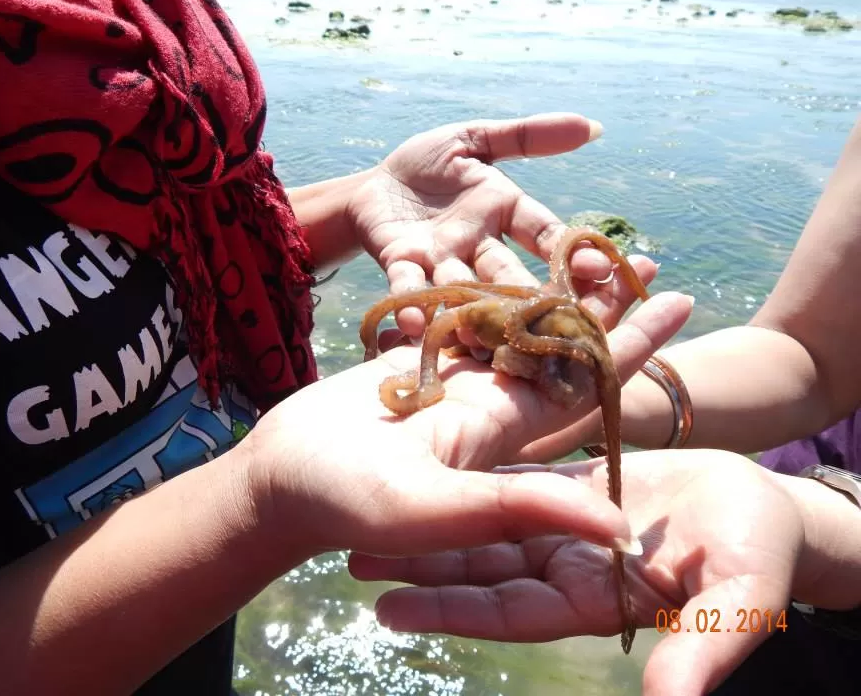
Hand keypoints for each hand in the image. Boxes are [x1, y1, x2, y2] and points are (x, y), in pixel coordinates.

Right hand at [243, 291, 689, 561]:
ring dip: (553, 289)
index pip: (585, 386)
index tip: (678, 301)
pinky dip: (488, 289)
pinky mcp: (413, 365)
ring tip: (588, 246)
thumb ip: (520, 510)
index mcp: (501, 436)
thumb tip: (618, 531)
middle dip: (608, 310)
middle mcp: (486, 409)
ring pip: (514, 329)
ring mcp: (449, 385)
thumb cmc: (345, 502)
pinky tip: (510, 256)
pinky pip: (461, 320)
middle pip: (561, 351)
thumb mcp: (434, 510)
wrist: (282, 481)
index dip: (633, 347)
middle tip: (648, 259)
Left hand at [347, 450, 804, 695]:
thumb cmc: (759, 551)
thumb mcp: (737, 599)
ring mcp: (563, 533)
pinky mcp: (569, 493)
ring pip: (485, 529)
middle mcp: (567, 570)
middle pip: (480, 572)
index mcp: (594, 600)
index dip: (451, 610)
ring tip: (373, 522)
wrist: (765, 505)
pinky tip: (431, 471)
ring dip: (433, 526)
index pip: (507, 613)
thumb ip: (702, 647)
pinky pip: (509, 489)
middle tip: (353, 560)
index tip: (390, 611)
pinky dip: (471, 485)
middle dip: (420, 568)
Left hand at [348, 113, 657, 336]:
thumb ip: (526, 136)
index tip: (599, 268)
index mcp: (502, 212)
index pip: (544, 233)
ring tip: (482, 331)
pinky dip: (412, 303)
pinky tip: (416, 322)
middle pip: (508, 273)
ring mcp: (439, 259)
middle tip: (552, 321)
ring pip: (463, 287)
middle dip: (527, 295)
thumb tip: (591, 127)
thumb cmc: (427, 164)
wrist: (373, 186)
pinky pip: (408, 287)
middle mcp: (477, 244)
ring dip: (473, 309)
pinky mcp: (400, 264)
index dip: (569, 251)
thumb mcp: (474, 140)